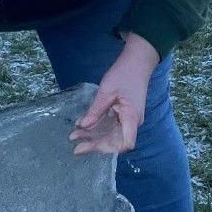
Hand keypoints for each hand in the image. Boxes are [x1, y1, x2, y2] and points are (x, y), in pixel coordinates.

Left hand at [71, 33, 159, 153]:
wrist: (137, 62)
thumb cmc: (124, 74)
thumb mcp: (107, 92)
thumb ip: (95, 111)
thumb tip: (83, 126)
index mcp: (131, 118)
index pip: (125, 143)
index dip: (109, 148)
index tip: (90, 147)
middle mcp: (132, 122)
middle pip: (115, 142)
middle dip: (95, 145)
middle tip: (75, 147)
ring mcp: (128, 119)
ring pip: (110, 134)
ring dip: (93, 136)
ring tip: (74, 136)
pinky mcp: (124, 114)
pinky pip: (111, 126)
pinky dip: (97, 127)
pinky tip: (83, 126)